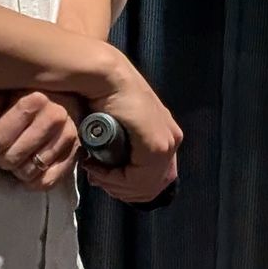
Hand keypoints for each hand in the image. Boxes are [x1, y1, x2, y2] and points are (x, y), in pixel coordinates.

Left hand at [0, 89, 83, 190]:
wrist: (58, 95)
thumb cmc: (20, 97)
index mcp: (34, 99)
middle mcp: (56, 117)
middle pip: (13, 158)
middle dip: (0, 160)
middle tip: (0, 154)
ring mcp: (68, 136)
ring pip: (30, 171)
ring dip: (17, 170)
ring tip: (15, 159)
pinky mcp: (75, 153)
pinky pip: (47, 181)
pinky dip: (33, 181)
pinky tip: (28, 170)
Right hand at [81, 54, 182, 205]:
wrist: (106, 79)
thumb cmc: (105, 100)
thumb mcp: (117, 131)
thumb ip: (119, 153)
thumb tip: (108, 177)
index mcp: (165, 137)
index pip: (153, 182)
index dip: (124, 188)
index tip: (101, 177)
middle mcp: (171, 140)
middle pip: (150, 188)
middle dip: (120, 189)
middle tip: (98, 177)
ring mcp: (167, 143)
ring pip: (144, 186)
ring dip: (115, 184)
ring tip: (96, 170)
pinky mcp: (158, 146)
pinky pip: (138, 179)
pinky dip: (115, 179)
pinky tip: (99, 167)